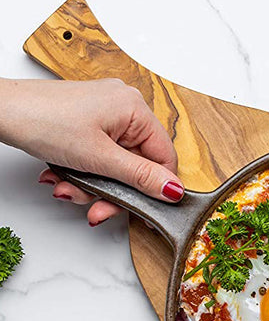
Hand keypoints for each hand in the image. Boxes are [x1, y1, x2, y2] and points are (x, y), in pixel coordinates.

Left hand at [0, 78, 183, 224]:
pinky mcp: (89, 121)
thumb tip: (175, 190)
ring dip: (94, 185)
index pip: (164, 158)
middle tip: (98, 208)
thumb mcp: (99, 158)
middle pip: (138, 165)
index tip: (143, 213)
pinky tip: (64, 175)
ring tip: (68, 187)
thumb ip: (141, 177)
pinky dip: (85, 172)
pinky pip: (101, 156)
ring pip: (116, 165)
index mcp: (135, 109)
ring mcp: (106, 114)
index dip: (156, 189)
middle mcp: (125, 107)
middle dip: (114, 191)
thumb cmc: (42, 121)